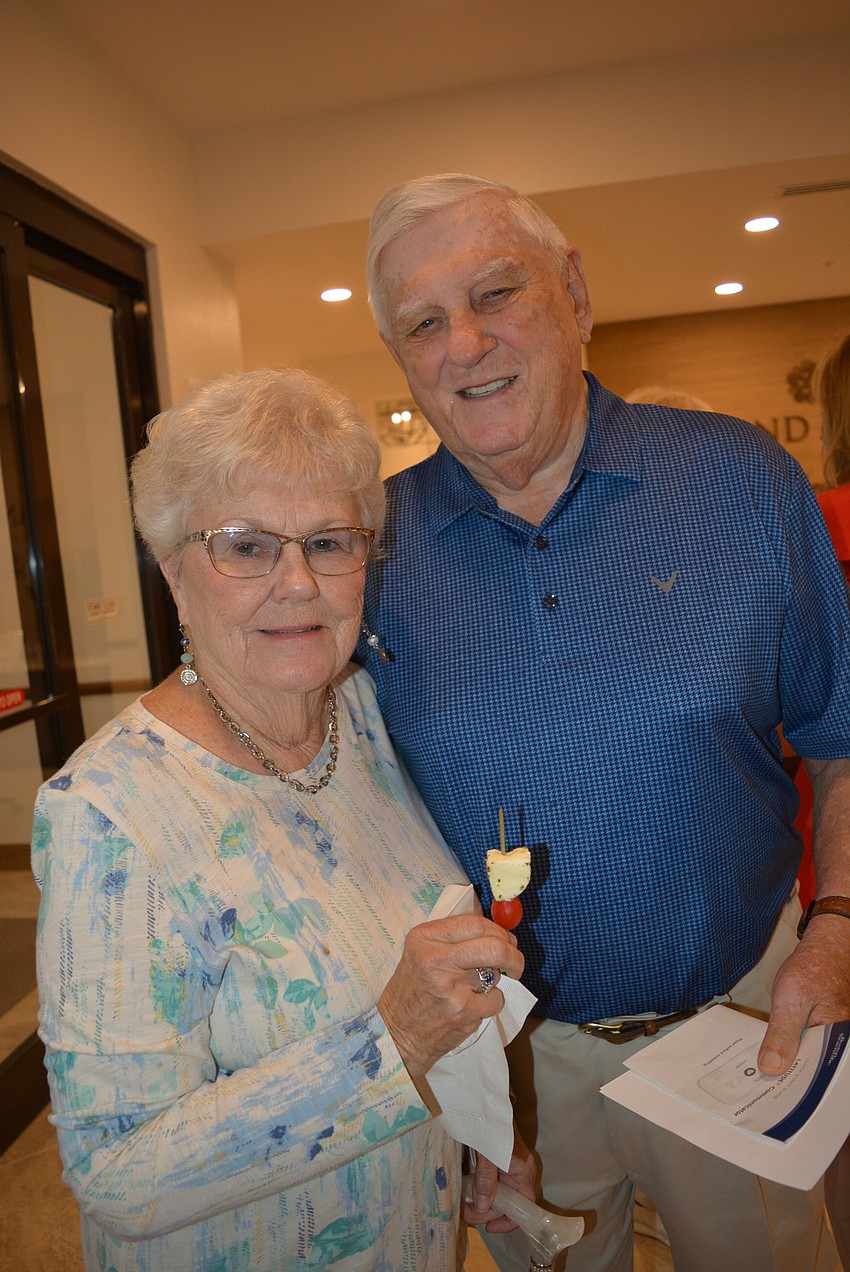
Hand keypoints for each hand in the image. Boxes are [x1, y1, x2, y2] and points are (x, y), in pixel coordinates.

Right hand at [377, 913, 523, 1078]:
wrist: (396, 1033)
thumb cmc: (412, 991)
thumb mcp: (420, 953)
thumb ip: (453, 939)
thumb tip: (499, 934)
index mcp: (425, 938)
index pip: (475, 923)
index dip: (498, 931)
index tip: (506, 940)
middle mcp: (436, 958)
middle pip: (494, 946)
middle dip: (513, 954)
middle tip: (515, 963)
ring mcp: (450, 986)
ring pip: (495, 974)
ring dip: (492, 982)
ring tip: (470, 989)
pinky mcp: (463, 1010)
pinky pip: (496, 999)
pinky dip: (491, 1003)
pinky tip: (471, 1006)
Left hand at [463, 1131, 536, 1232]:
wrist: (485, 1102)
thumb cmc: (492, 1125)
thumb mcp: (488, 1155)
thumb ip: (486, 1181)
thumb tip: (482, 1208)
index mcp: (523, 1172)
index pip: (525, 1207)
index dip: (508, 1221)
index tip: (488, 1227)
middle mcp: (518, 1173)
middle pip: (506, 1203)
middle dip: (485, 1211)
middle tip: (464, 1213)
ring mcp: (507, 1168)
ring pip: (496, 1194)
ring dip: (479, 1202)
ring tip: (461, 1204)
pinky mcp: (496, 1163)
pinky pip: (489, 1183)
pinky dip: (478, 1189)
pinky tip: (465, 1192)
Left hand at [758, 916, 849, 1074]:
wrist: (823, 950)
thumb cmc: (814, 968)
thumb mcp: (791, 999)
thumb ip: (783, 1034)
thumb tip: (772, 1066)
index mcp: (839, 1040)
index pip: (815, 1074)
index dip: (791, 1084)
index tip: (766, 1093)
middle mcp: (839, 1044)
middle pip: (809, 1070)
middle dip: (785, 1076)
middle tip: (757, 1083)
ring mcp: (830, 1038)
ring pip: (804, 1060)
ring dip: (785, 1064)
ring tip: (761, 1071)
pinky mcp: (820, 1033)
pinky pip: (803, 1049)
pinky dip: (787, 1052)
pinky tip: (771, 1056)